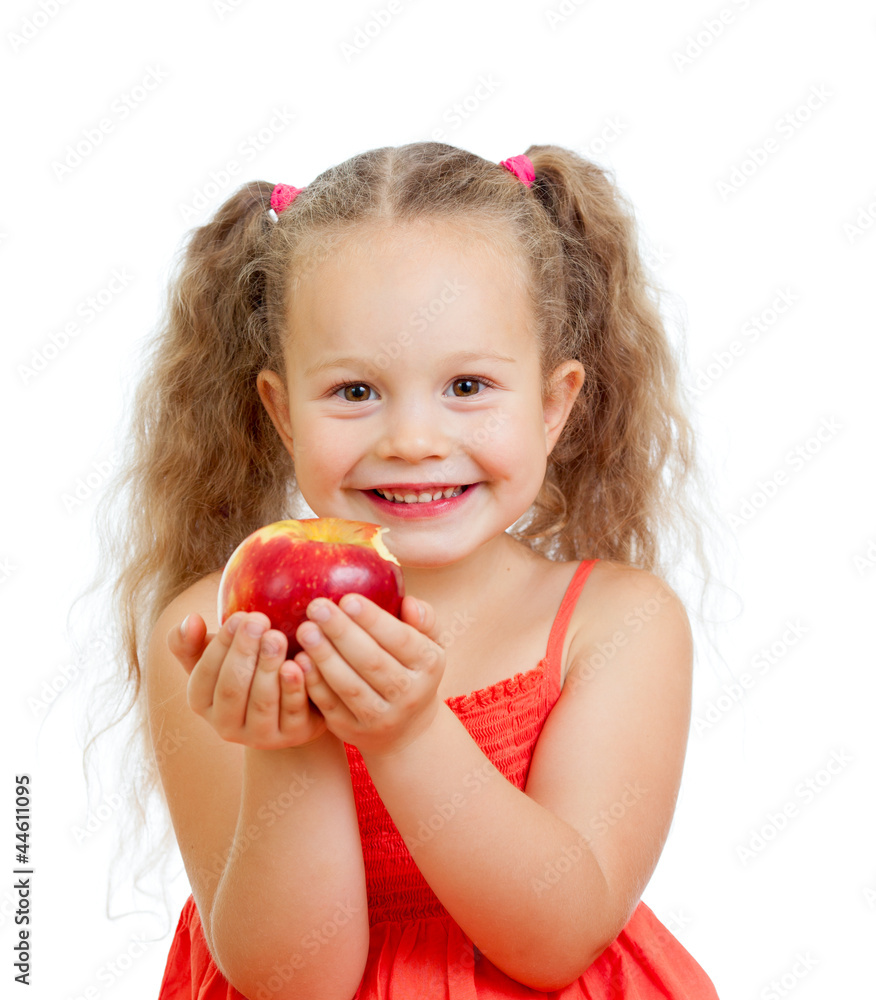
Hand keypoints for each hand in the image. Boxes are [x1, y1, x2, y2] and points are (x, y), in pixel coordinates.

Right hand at [167, 611, 328, 749]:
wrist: (292, 701)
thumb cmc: (247, 669)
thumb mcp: (216, 655)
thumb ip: (191, 640)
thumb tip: (190, 620)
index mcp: (202, 702)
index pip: (204, 674)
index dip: (222, 644)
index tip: (239, 615)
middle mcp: (225, 725)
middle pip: (232, 688)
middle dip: (244, 652)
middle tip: (259, 620)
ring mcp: (260, 735)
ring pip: (262, 702)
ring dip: (268, 667)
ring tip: (276, 637)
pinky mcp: (293, 735)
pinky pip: (293, 711)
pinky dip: (295, 687)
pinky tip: (300, 662)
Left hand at [293, 593, 445, 758]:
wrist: (407, 729)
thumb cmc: (411, 669)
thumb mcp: (430, 643)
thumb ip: (424, 618)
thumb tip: (409, 603)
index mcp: (429, 665)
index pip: (401, 640)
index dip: (374, 620)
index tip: (347, 598)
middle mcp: (409, 695)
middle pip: (372, 662)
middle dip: (342, 633)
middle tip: (316, 607)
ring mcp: (381, 717)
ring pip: (350, 686)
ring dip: (325, 657)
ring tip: (305, 629)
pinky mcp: (354, 731)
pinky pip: (331, 705)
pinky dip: (315, 683)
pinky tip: (300, 660)